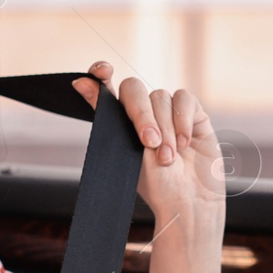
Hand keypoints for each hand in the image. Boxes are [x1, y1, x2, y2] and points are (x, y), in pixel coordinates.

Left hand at [71, 61, 227, 220]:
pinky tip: (184, 143)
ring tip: (168, 158)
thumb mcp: (124, 151)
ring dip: (165, 130)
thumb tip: (79, 82)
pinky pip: (184, 99)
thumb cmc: (156, 184)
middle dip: (140, 115)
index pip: (106, 87)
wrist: (188, 201)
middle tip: (149, 143)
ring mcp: (169, 111)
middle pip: (134, 90)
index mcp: (121, 122)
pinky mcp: (193, 112)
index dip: (101, 74)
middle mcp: (144, 112)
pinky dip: (183, 121)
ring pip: (160, 98)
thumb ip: (105, 114)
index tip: (101, 71)